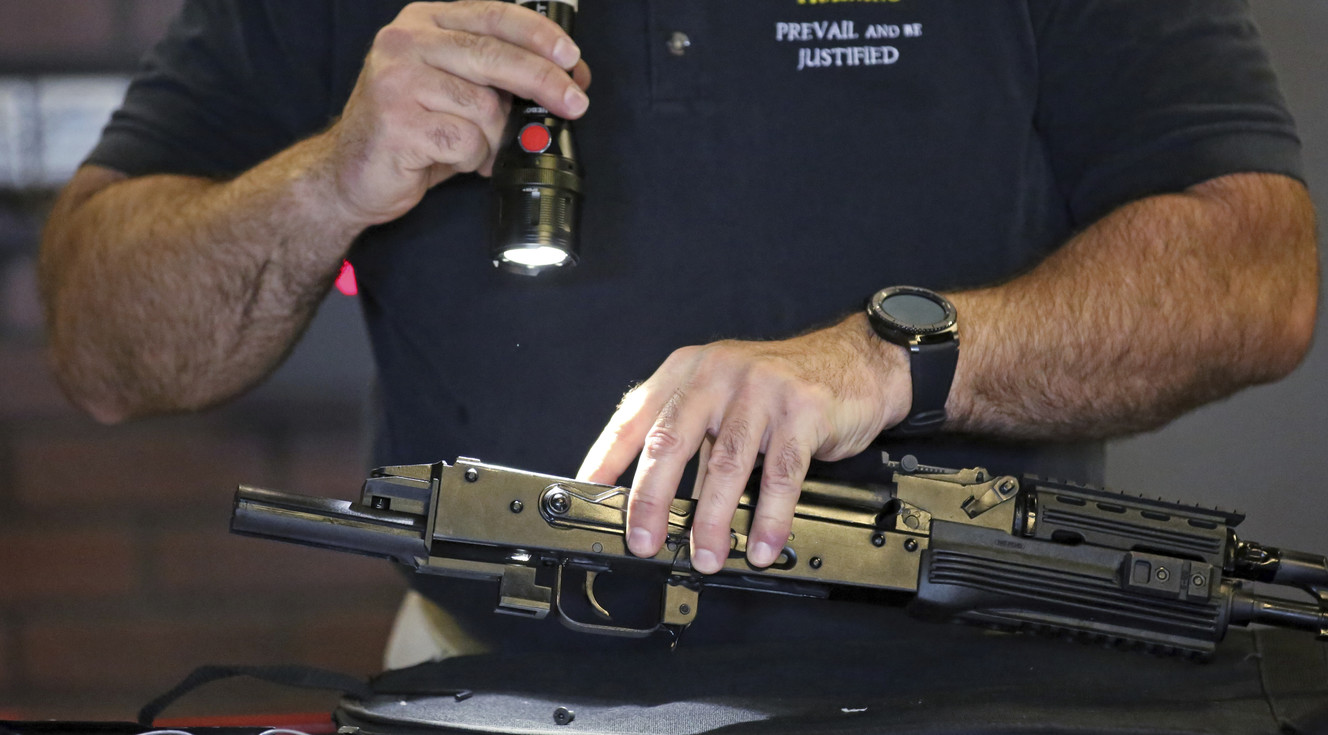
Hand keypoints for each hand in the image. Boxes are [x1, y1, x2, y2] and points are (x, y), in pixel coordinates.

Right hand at [320, 1, 591, 225]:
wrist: (350, 173)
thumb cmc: (411, 130)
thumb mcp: (454, 88)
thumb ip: (497, 75)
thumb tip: (567, 76)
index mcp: (423, 22)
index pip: (492, 15)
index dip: (538, 35)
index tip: (571, 57)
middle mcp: (405, 42)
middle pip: (494, 56)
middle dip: (544, 81)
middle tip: (574, 104)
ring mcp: (397, 80)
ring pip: (484, 106)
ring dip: (493, 138)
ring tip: (477, 148)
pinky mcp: (397, 122)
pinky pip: (466, 141)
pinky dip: (472, 159)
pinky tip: (454, 160)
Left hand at [577, 315, 911, 573]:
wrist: (855, 361)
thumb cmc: (782, 384)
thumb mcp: (724, 397)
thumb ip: (691, 438)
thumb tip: (654, 498)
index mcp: (688, 372)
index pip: (633, 418)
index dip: (606, 459)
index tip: (588, 496)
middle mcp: (717, 376)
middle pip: (670, 443)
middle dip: (650, 500)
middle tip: (644, 541)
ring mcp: (759, 392)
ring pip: (723, 464)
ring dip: (710, 520)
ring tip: (705, 555)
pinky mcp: (801, 413)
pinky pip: (779, 475)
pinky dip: (768, 517)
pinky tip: (759, 544)